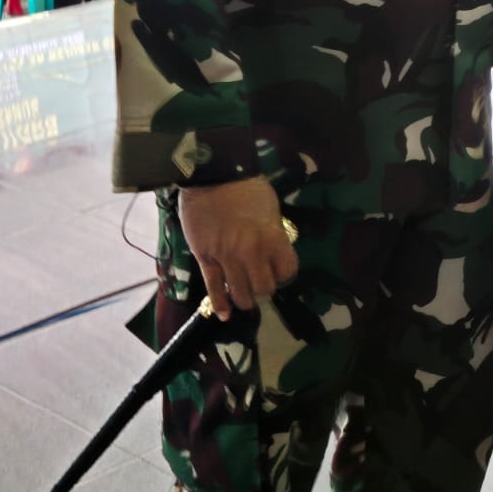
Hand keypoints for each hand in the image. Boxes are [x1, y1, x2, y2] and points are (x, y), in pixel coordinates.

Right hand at [178, 177, 299, 319]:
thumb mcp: (271, 208)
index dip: (285, 275)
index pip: (287, 272)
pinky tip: (224, 314)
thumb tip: (274, 250)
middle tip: (260, 284)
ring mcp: (226, 257)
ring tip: (245, 298)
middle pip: (264, 288)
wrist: (212, 176)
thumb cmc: (246, 188)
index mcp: (272, 238)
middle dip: (264, 290)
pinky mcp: (205, 258)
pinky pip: (213, 289)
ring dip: (244, 300)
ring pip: (240, 294)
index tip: (280, 272)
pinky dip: (220, 305)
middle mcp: (251, 252)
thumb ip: (274, 234)